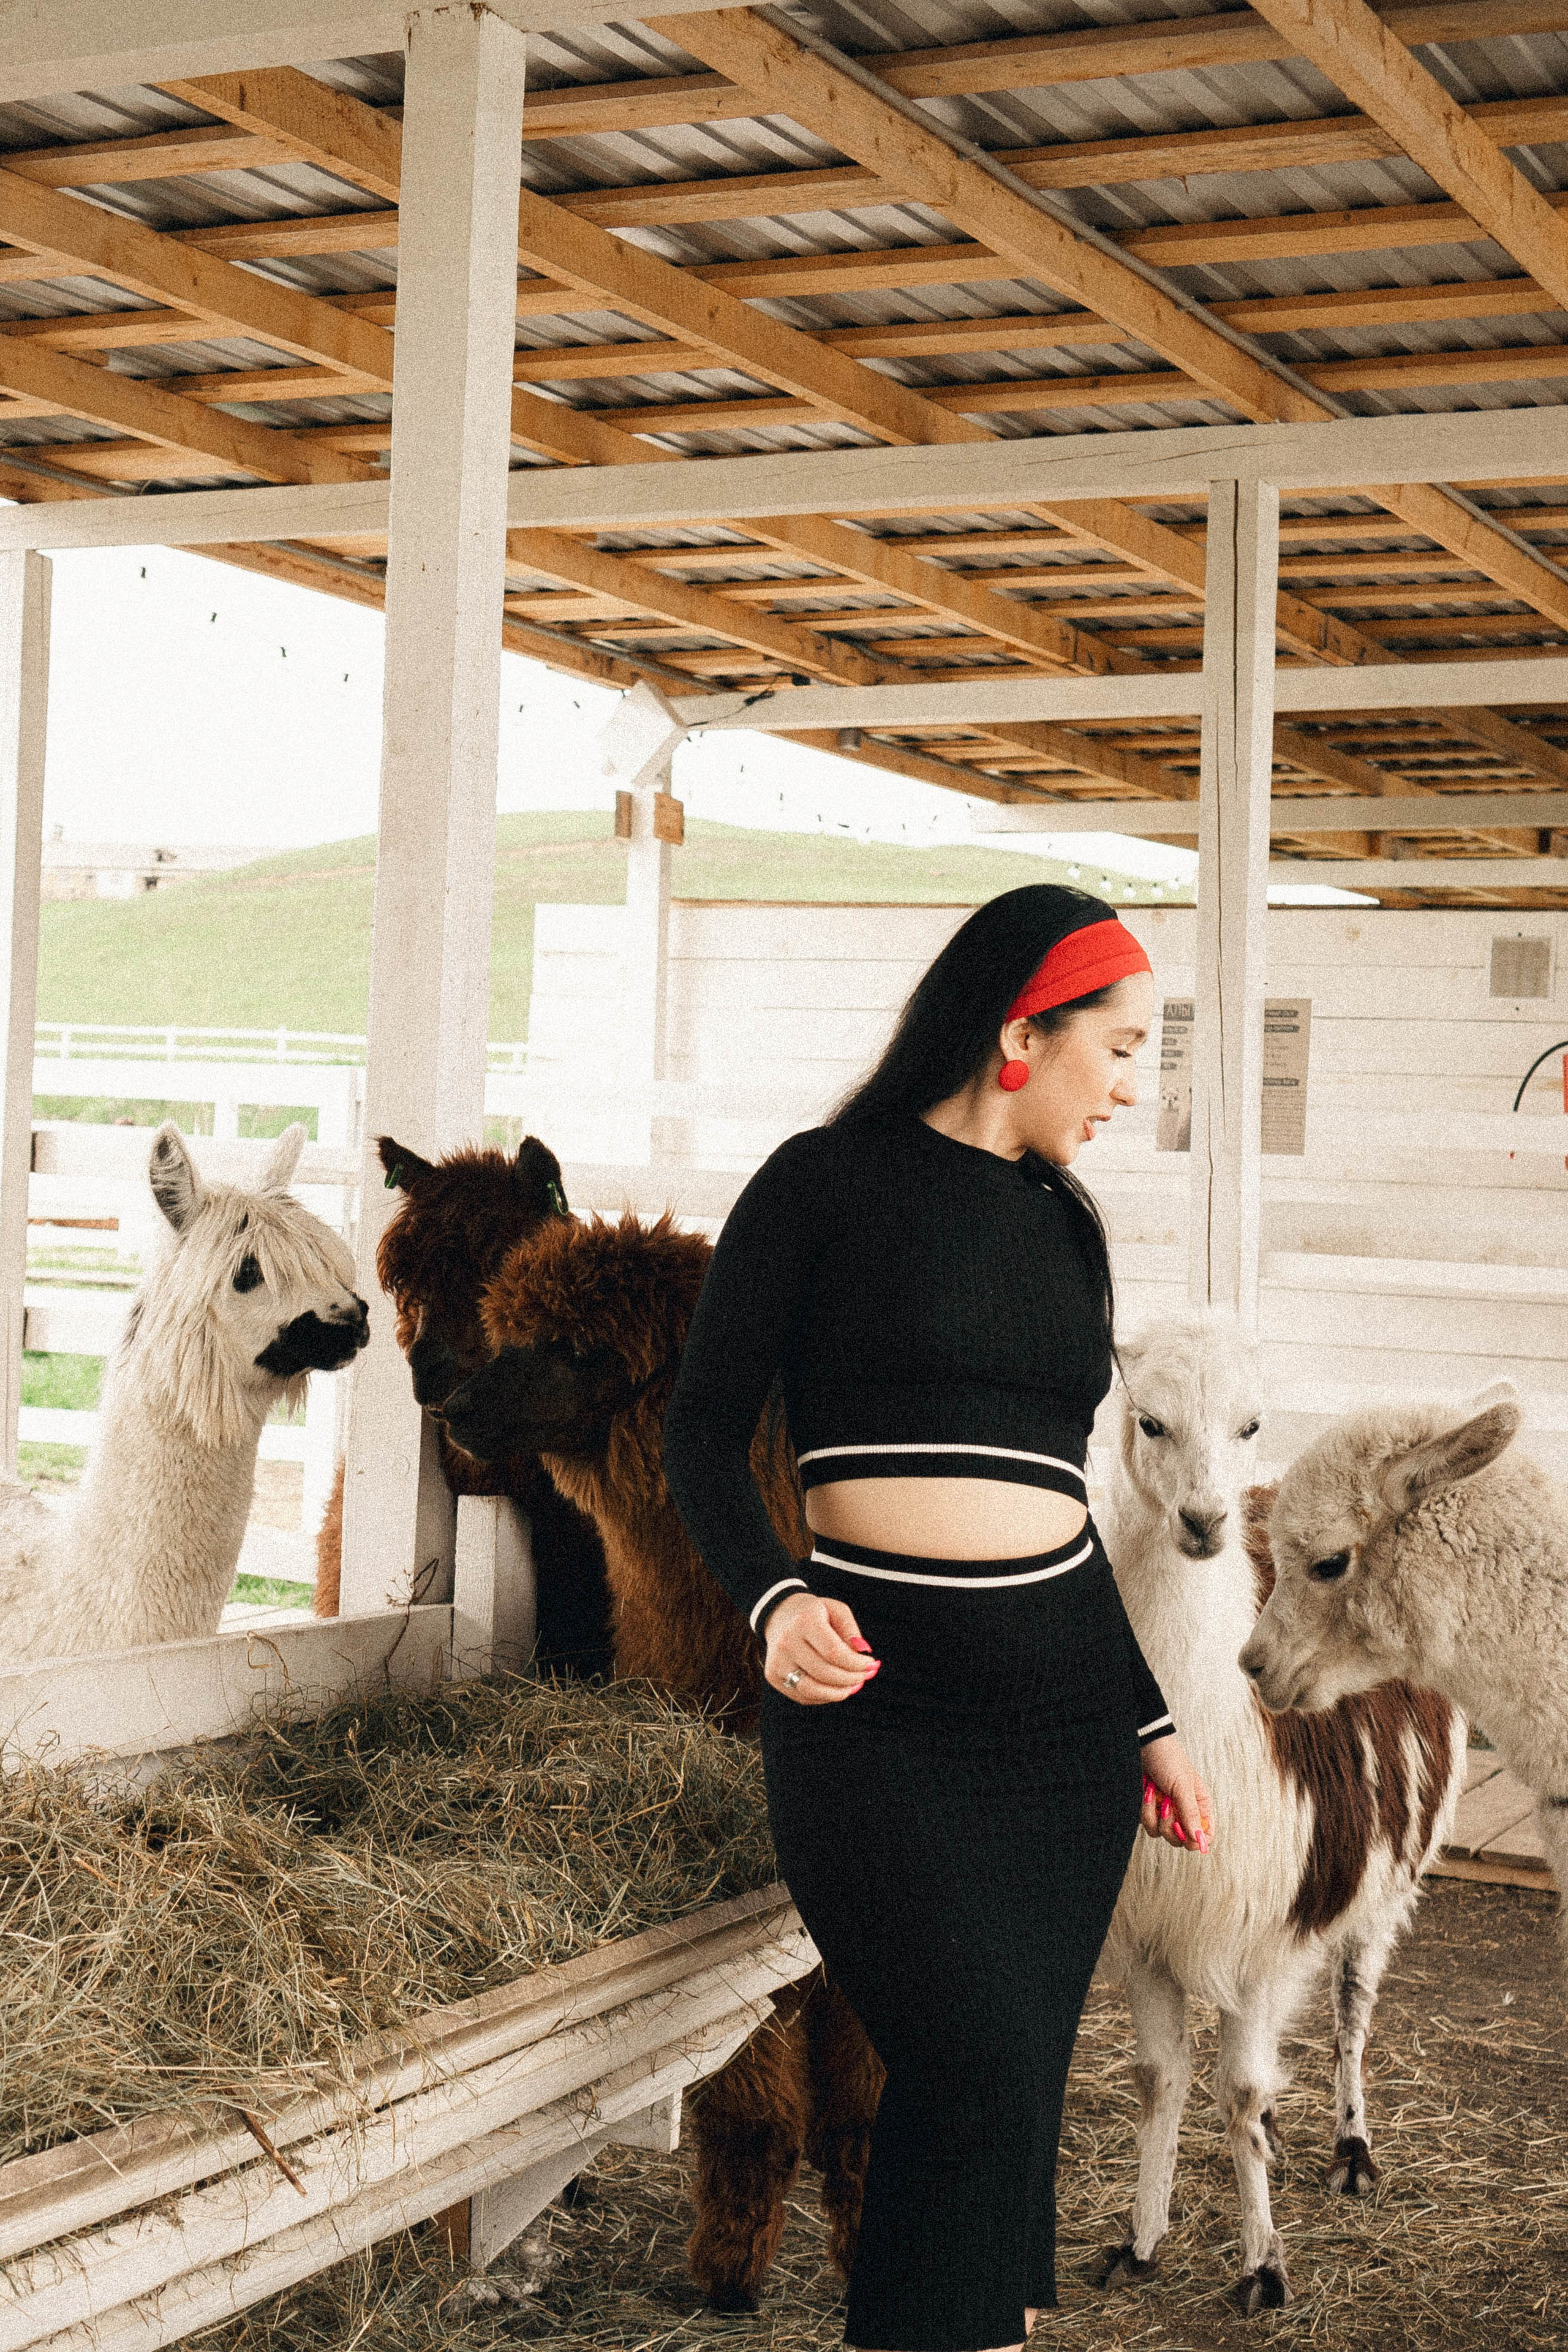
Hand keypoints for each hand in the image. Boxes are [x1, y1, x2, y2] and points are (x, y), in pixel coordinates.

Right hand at [764, 1591, 879, 1705]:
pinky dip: (824, 1696)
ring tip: (853, 1685)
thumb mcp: (836, 1610)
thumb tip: (863, 1653)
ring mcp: (777, 1661)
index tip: (871, 1664)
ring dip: (838, 1693)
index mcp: (804, 1621)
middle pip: (825, 1673)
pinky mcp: (772, 1675)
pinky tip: (835, 1687)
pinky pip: (803, 1696)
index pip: (834, 1652)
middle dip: (851, 1679)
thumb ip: (851, 1630)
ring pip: (812, 1690)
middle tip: (865, 1676)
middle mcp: (787, 1642)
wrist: (780, 1615)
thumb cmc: (815, 1614)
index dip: (856, 1664)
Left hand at [1139, 1734, 1212, 1853]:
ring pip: (1160, 1833)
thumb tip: (1198, 1838)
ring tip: (1155, 1791)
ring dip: (1154, 1812)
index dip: (1196, 1840)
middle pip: (1181, 1840)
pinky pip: (1146, 1824)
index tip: (1185, 1834)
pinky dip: (1144, 1809)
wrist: (1142, 1745)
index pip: (1205, 1835)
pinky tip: (1146, 1791)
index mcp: (1200, 1805)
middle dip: (1170, 1824)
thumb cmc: (1167, 1758)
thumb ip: (1190, 1812)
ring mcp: (1165, 1812)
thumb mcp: (1182, 1785)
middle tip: (1167, 1804)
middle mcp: (1184, 1811)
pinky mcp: (1149, 1810)